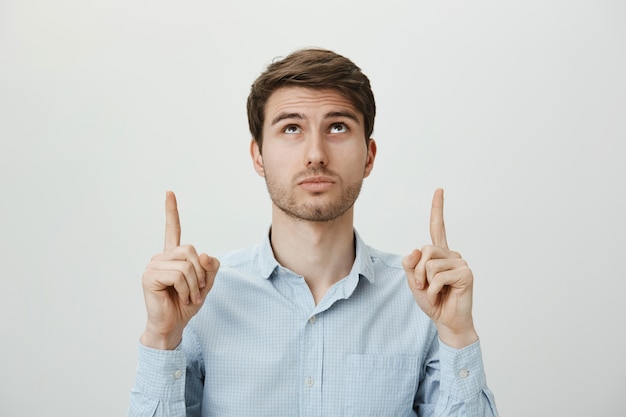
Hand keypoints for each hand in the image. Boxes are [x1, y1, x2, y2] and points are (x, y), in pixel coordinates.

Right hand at [140, 191, 218, 349]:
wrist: (173, 325)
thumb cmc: (186, 304)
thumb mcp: (206, 284)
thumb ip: (210, 268)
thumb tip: (204, 255)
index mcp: (172, 256)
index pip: (172, 230)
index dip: (171, 211)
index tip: (169, 193)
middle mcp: (161, 257)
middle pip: (190, 250)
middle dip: (200, 272)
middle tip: (197, 290)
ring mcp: (153, 265)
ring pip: (186, 264)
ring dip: (194, 285)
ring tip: (189, 297)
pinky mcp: (150, 276)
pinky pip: (178, 275)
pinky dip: (187, 289)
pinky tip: (181, 298)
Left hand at [402, 189, 477, 347]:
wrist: (446, 321)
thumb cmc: (433, 301)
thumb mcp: (414, 282)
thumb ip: (410, 266)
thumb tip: (416, 250)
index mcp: (439, 254)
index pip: (438, 227)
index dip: (437, 208)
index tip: (439, 190)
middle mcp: (451, 254)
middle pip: (425, 250)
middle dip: (417, 272)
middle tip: (423, 287)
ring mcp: (460, 262)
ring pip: (430, 264)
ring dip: (425, 283)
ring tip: (435, 293)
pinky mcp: (466, 273)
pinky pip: (439, 276)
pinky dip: (434, 290)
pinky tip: (443, 296)